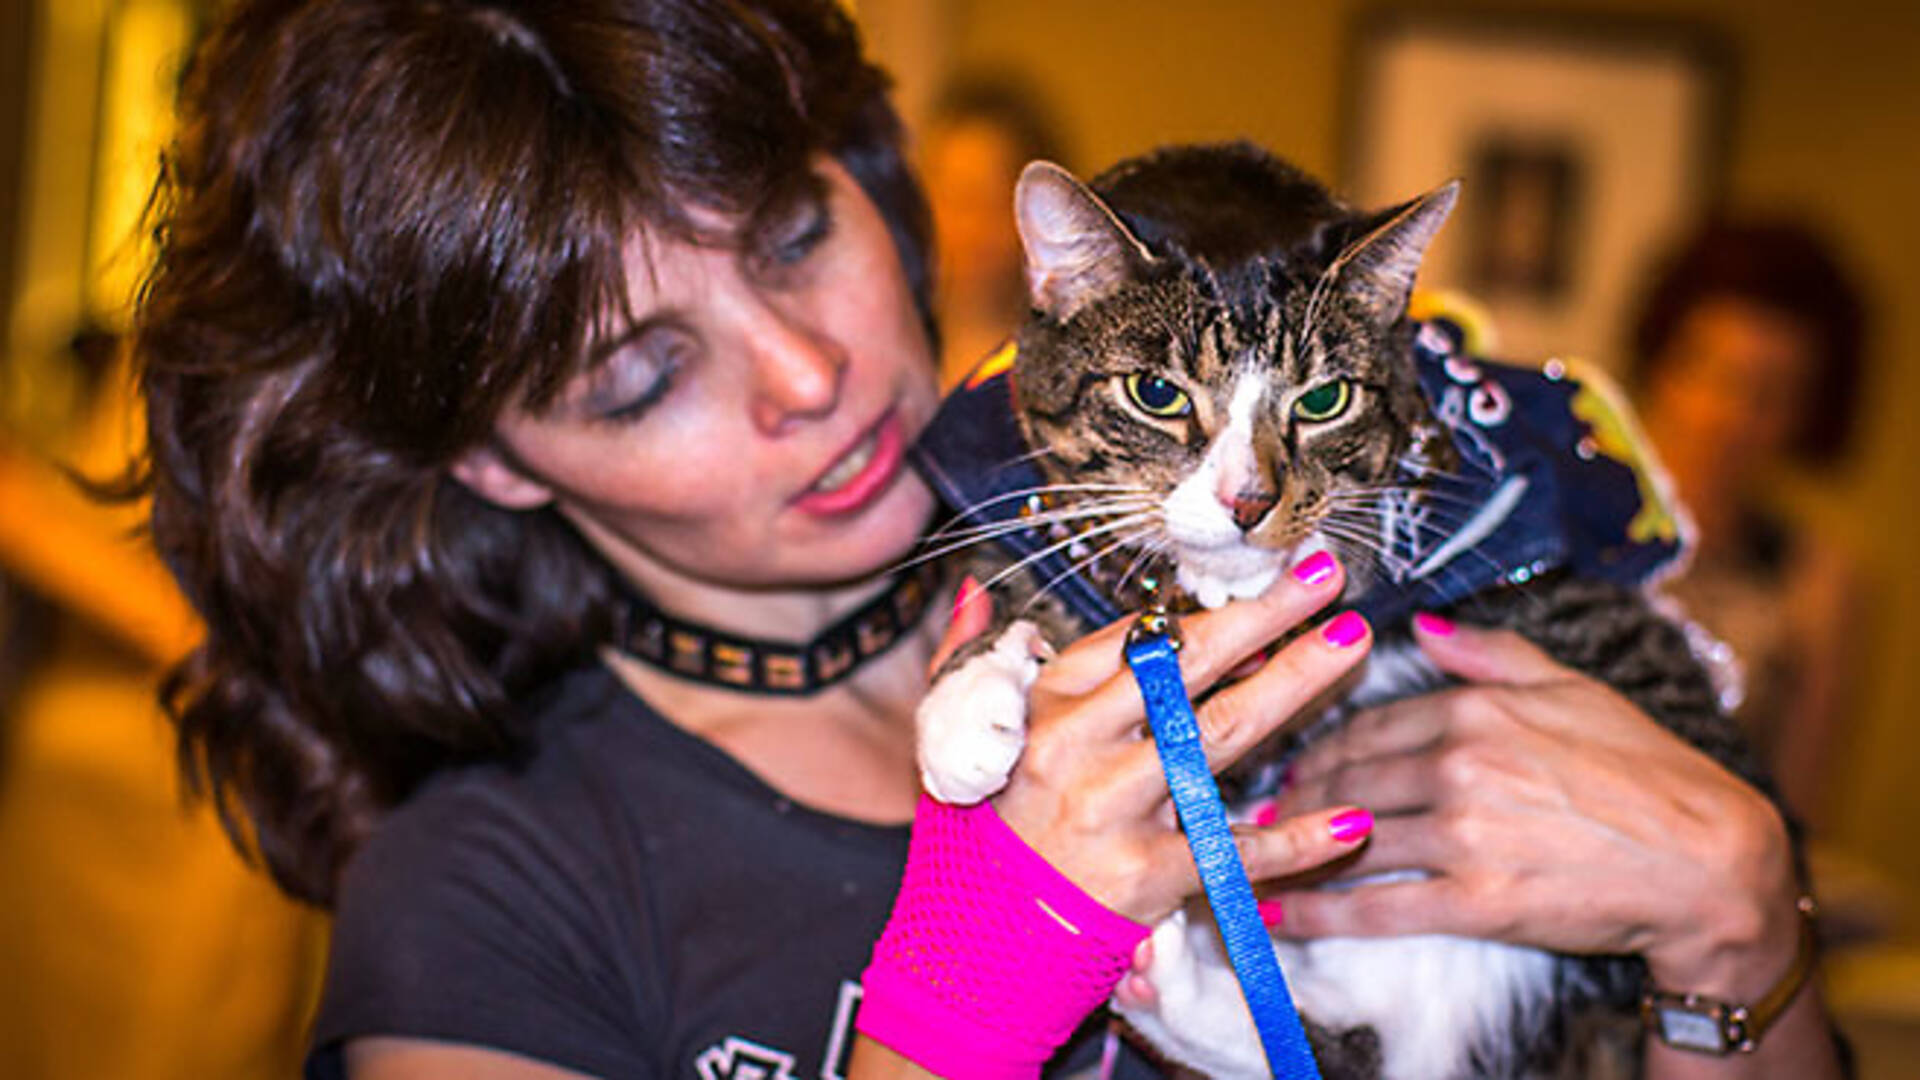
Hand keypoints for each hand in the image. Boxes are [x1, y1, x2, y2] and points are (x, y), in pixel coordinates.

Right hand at [934, 556, 1377, 924]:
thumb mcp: (951, 734)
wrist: (967, 946)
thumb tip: (975, 589)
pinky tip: (1352, 822)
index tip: (1259, 577)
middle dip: (1263, 614)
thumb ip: (967, 656)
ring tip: (1349, 641)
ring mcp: (1114, 809)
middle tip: (1325, 576)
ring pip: (1219, 733)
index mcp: (1042, 705)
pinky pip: (1236, 850)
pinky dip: (1299, 841)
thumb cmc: (976, 835)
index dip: (1205, 608)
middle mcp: (1077, 746)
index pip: (1135, 639)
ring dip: (1293, 681)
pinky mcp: (1144, 875)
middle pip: (1186, 666)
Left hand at [1270, 616, 1803, 998]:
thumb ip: (1489, 654)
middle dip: (1294, 794)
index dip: (1318, 745)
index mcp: (1473, 709)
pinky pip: (1374, 907)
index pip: (1365, 723)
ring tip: (1257, 854)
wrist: (1708, 861)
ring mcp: (1463, 835)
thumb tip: (1421, 628)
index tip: (1291, 758)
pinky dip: (1317, 912)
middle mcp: (1458, 766)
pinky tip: (1276, 915)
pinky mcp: (1475, 902)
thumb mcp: (1572, 687)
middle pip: (1344, 779)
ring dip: (1291, 847)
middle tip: (1262, 808)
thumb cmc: (1647, 770)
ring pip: (1347, 838)